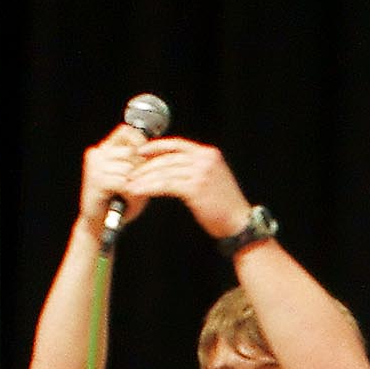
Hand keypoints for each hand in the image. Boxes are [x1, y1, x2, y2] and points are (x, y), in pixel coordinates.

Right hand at [78, 125, 147, 234]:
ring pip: (130, 168)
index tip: (150, 158)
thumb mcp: (134, 177)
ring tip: (132, 197)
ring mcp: (94, 166)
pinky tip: (128, 202)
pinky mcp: (96, 180)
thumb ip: (142, 162)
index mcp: (104, 149)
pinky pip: (124, 183)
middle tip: (139, 187)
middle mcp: (97, 154)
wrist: (99, 224)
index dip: (141, 143)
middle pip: (131, 152)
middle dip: (141, 170)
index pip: (126, 132)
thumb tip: (159, 149)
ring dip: (137, 185)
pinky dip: (131, 194)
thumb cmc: (119, 202)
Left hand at [124, 137, 250, 240]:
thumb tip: (174, 167)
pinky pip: (166, 184)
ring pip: (164, 171)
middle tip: (130, 172)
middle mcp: (205, 159)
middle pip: (168, 158)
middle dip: (146, 165)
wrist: (239, 223)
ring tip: (130, 184)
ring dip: (144, 178)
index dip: (157, 146)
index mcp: (209, 154)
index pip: (178, 144)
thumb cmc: (225, 206)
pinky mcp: (195, 188)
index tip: (141, 151)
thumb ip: (196, 169)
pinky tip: (139, 191)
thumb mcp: (213, 179)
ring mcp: (201, 172)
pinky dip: (149, 187)